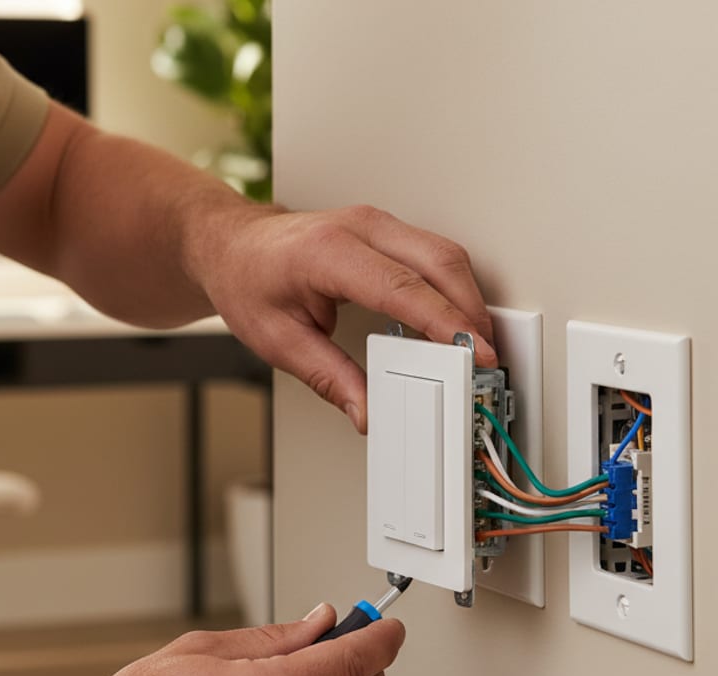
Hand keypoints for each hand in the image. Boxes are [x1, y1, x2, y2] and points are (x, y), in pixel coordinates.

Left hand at [198, 204, 496, 432]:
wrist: (232, 247)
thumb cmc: (247, 281)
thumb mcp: (278, 340)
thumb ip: (329, 377)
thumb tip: (366, 409)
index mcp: (327, 253)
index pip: (402, 287)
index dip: (444, 321)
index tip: (473, 351)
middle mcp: (358, 228)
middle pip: (438, 261)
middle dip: (471, 310)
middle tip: (486, 357)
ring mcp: (374, 224)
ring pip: (443, 252)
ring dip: (466, 298)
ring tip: (475, 345)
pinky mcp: (383, 231)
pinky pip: (431, 253)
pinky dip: (451, 286)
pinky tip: (454, 319)